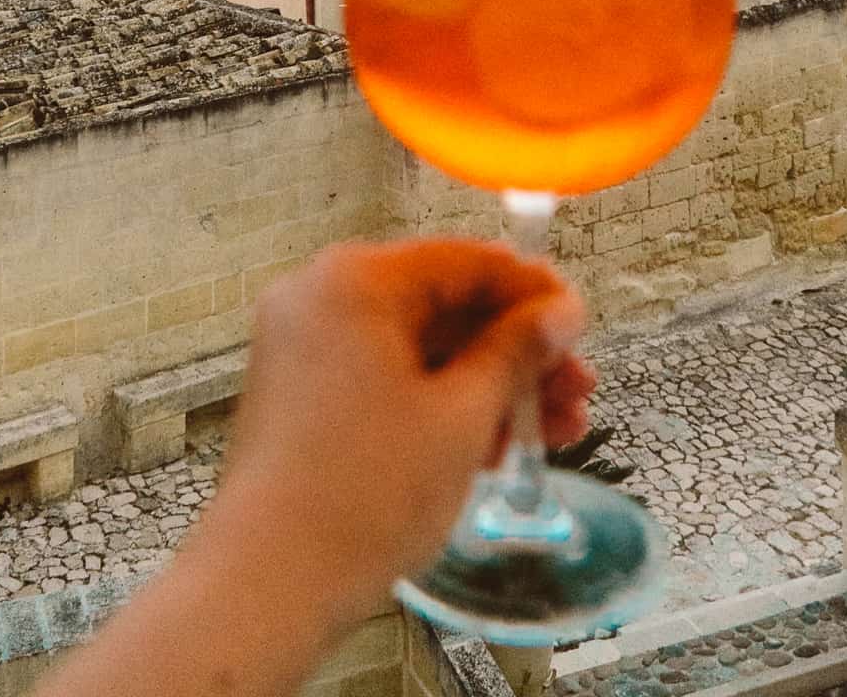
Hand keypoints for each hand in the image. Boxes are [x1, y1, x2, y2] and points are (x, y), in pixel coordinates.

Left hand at [199, 239, 592, 629]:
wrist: (267, 586)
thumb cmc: (363, 494)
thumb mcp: (461, 415)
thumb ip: (516, 351)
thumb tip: (561, 310)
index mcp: (354, 281)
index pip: (464, 261)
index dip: (531, 291)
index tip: (579, 323)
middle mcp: (322, 298)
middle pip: (443, 306)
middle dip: (516, 352)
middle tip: (576, 387)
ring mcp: (307, 349)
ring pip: (420, 350)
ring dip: (488, 385)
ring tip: (557, 429)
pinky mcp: (303, 398)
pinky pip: (387, 380)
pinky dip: (440, 406)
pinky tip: (499, 446)